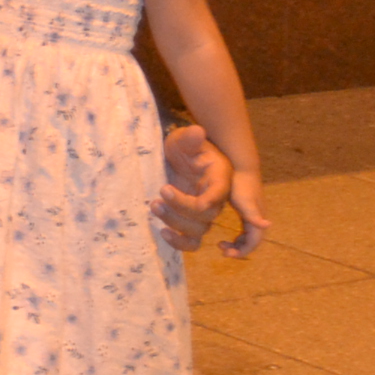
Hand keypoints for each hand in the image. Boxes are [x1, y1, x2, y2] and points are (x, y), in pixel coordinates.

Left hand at [153, 121, 232, 250]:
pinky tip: (163, 232)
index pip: (217, 195)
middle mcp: (216, 199)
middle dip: (179, 208)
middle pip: (206, 215)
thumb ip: (190, 138)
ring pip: (198, 230)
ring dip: (175, 223)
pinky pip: (192, 242)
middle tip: (158, 191)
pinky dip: (180, 243)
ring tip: (154, 206)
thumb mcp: (183, 139)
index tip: (166, 189)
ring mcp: (204, 213)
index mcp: (220, 179)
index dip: (198, 200)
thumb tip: (197, 131)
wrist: (177, 159)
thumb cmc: (184, 147)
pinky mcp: (191, 222)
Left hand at [221, 168, 270, 257]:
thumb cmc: (241, 184)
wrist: (241, 167)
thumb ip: (254, 214)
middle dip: (239, 250)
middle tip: (222, 251)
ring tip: (221, 245)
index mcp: (257, 219)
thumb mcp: (245, 201)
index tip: (226, 254)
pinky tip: (226, 235)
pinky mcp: (246, 210)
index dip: (242, 251)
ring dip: (237, 244)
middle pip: (252, 242)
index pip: (253, 243)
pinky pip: (244, 229)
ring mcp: (253, 215)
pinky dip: (237, 236)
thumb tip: (267, 225)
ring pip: (248, 237)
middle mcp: (258, 219)